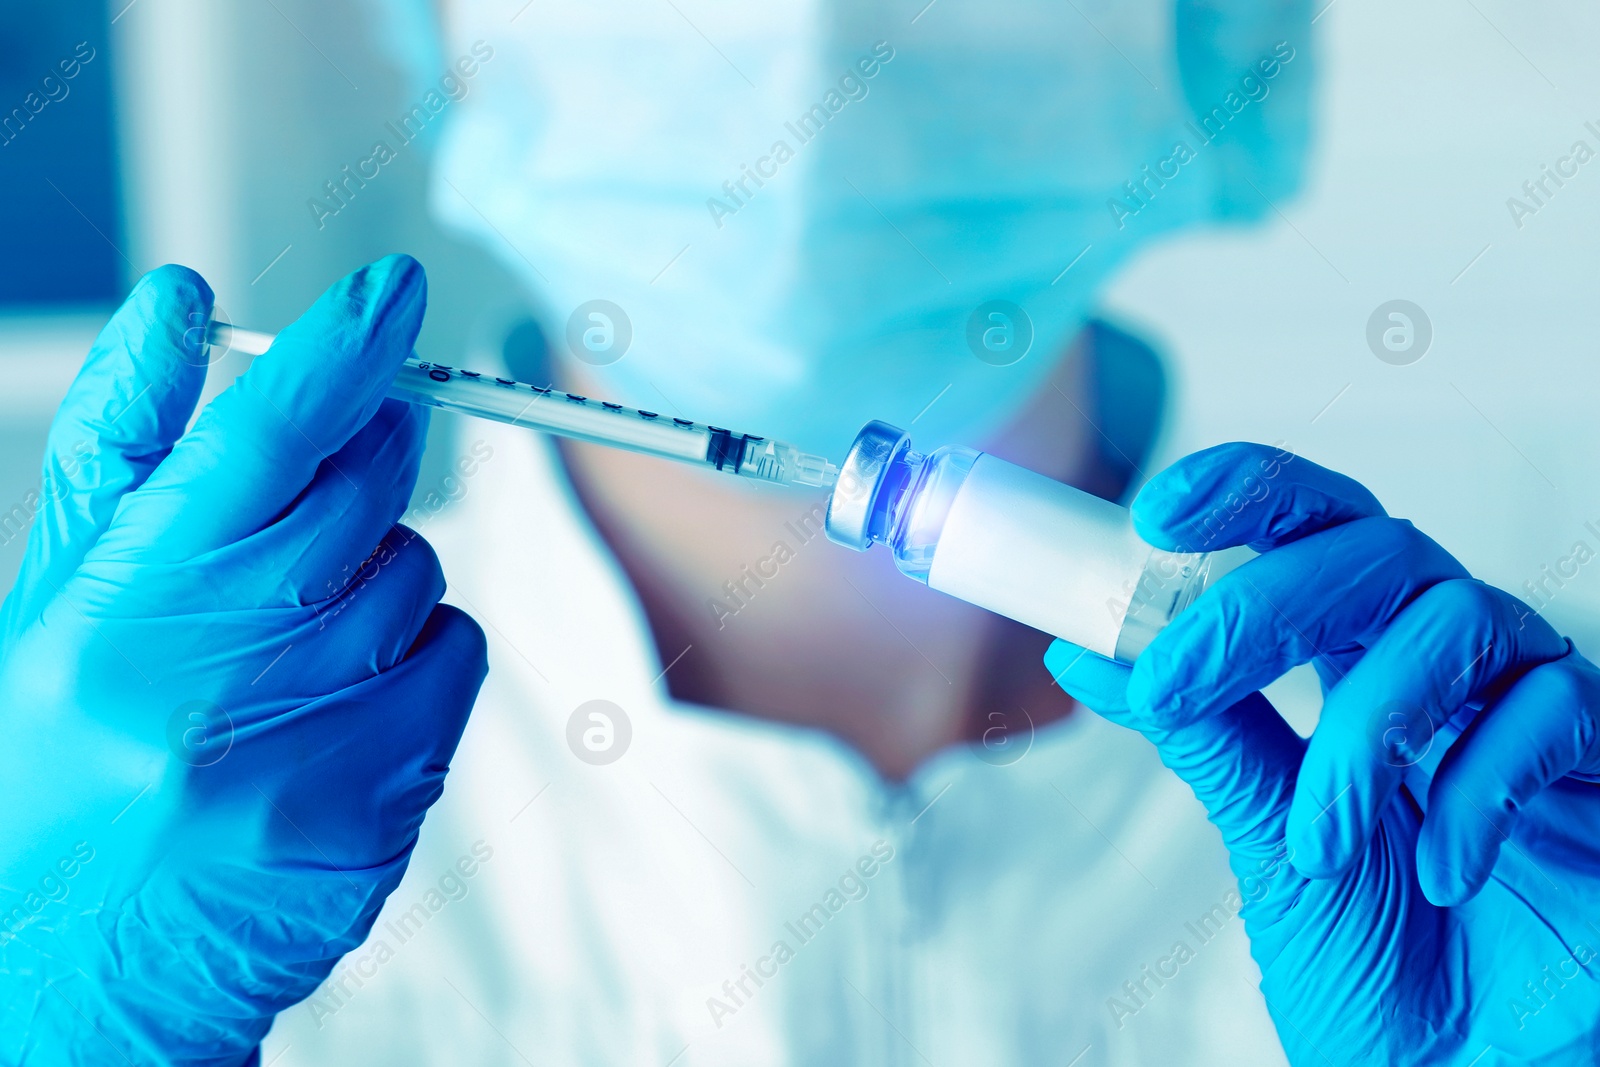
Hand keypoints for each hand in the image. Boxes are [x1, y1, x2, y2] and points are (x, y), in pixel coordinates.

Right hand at [0, 256, 486, 1063]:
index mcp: (128, 612)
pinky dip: (416, 647)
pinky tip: (339, 691)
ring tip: (285, 636)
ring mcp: (321, 747)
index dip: (341, 345)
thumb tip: (179, 305)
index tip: (390, 291)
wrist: (76, 963)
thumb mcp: (49, 598)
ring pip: (418, 572)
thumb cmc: (49, 766)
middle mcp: (231, 678)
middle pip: (366, 488)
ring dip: (374, 571)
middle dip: (360, 449)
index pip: (266, 435)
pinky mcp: (389, 802)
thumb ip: (121, 444)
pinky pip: (454, 655)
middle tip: (322, 472)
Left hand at [1046, 442, 1599, 1064]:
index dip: (1242, 492)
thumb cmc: (1373, 956)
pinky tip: (1437, 872)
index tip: (1153, 512)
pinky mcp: (1599, 758)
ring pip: (1452, 619)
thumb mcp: (1266, 832)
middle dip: (1264, 603)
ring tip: (1317, 843)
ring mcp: (1522, 701)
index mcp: (1353, 657)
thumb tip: (1089, 651)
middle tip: (1176, 680)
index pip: (1306, 529)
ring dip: (1362, 732)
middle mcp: (1440, 660)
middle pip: (1371, 547)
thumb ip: (1200, 732)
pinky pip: (1550, 712)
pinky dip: (1479, 788)